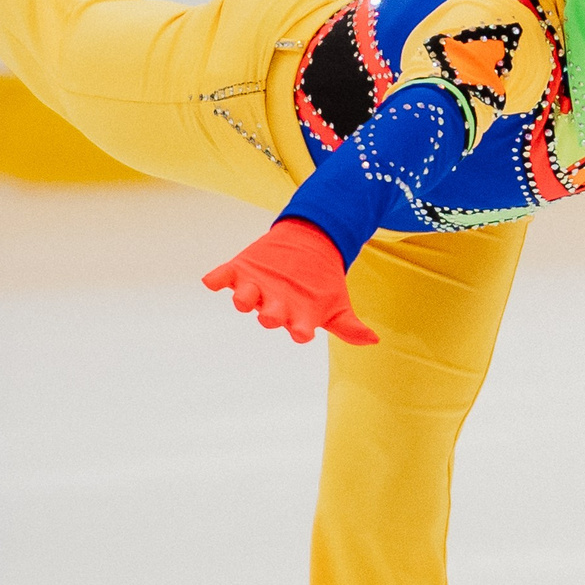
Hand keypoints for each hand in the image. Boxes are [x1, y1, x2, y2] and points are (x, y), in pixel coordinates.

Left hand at [201, 219, 377, 345]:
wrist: (309, 245)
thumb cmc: (320, 284)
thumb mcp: (337, 303)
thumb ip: (350, 325)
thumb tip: (374, 339)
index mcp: (296, 318)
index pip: (298, 329)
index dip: (299, 331)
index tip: (303, 332)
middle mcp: (272, 307)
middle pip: (269, 316)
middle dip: (270, 316)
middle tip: (272, 315)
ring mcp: (255, 289)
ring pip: (244, 298)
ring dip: (243, 298)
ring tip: (244, 296)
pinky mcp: (240, 270)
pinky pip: (223, 277)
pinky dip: (216, 278)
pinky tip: (211, 280)